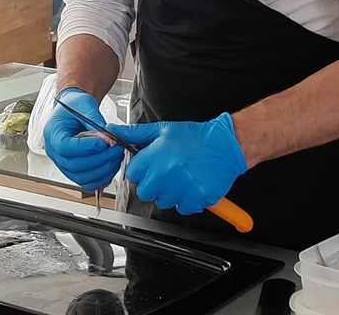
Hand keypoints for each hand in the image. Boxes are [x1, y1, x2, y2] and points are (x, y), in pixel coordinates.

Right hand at [43, 88, 123, 190]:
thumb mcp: (84, 105)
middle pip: (73, 165)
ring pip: (81, 177)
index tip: (103, 142)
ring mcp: (63, 164)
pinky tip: (111, 166)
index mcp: (53, 133)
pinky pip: (87, 182)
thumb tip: (107, 137)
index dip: (85, 147)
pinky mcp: (74, 171)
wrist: (73, 109)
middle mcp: (54, 152)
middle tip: (115, 149)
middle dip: (98, 159)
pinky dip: (101, 178)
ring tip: (116, 156)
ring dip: (102, 169)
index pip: (64, 147)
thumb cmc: (75, 105)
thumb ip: (94, 121)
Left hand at [106, 113, 247, 214]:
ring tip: (182, 177)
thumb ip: (135, 133)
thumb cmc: (194, 137)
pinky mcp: (196, 199)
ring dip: (170, 193)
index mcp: (154, 156)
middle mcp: (166, 173)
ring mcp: (181, 188)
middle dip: (153, 185)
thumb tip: (113, 131)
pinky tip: (193, 185)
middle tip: (167, 173)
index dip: (141, 170)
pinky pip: (183, 208)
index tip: (150, 167)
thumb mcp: (162, 130)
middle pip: (145, 192)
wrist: (225, 144)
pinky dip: (187, 201)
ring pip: (163, 202)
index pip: (132, 174)